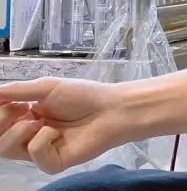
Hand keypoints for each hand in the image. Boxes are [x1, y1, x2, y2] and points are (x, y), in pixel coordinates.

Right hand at [0, 78, 127, 173]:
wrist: (111, 108)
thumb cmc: (82, 95)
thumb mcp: (46, 87)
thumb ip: (16, 91)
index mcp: (24, 118)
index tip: (9, 101)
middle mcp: (28, 136)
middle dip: (1, 121)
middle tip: (22, 108)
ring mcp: (38, 151)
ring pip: (7, 150)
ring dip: (19, 131)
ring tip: (38, 120)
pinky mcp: (51, 163)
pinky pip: (34, 155)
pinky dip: (42, 140)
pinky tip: (56, 133)